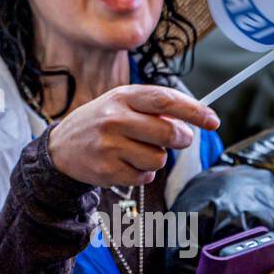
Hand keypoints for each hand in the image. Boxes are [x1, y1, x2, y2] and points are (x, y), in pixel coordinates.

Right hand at [47, 84, 219, 187]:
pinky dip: (142, 173)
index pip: (165, 100)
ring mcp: (109, 146)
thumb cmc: (99, 123)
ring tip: (135, 151)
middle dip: (180, 138)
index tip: (213, 120)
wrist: (60, 148)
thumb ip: (153, 107)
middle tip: (176, 139)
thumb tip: (193, 118)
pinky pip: (145, 176)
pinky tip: (124, 164)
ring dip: (155, 157)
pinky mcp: (107, 170)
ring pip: (159, 158)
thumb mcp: (120, 103)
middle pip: (168, 132)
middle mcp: (114, 119)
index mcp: (121, 97)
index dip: (194, 110)